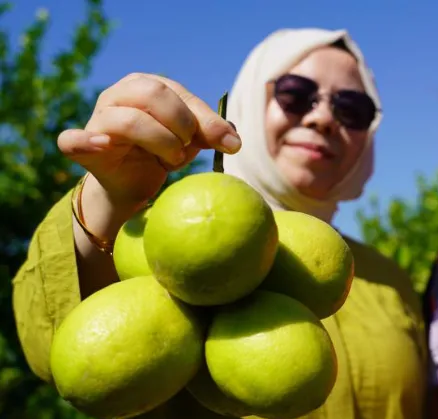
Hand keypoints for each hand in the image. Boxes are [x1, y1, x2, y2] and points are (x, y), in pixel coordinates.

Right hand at [57, 73, 241, 205]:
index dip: (207, 119)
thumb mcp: (191, 141)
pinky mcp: (81, 144)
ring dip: (159, 142)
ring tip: (171, 159)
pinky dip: (88, 141)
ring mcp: (98, 117)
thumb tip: (234, 139)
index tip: (231, 144)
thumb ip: (210, 134)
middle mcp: (120, 94)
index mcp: (148, 86)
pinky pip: (73, 140)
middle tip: (188, 148)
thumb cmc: (162, 153)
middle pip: (153, 95)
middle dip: (181, 124)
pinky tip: (106, 145)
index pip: (180, 94)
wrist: (132, 184)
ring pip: (129, 120)